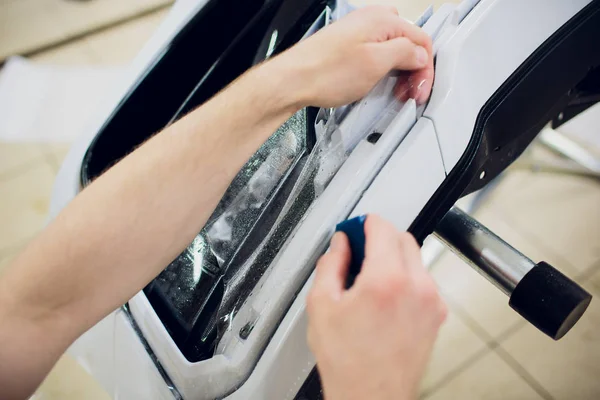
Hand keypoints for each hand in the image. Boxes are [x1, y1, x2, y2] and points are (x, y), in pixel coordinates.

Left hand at [273, 6, 433, 107]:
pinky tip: (376, 85)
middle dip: (412, 70)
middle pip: (406, 44)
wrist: (291, 81)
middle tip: (409, 93)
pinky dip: (380, 71)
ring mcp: (356, 33)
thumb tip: (418, 54)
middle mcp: (369, 21)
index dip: (425, 68)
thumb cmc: (324, 72)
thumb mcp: (375, 64)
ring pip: (390, 51)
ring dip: (397, 72)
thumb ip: (404, 54)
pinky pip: (373, 56)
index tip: (421, 88)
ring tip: (393, 92)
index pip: (421, 40)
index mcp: (382, 20)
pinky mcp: (345, 46)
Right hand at [306, 215, 446, 399]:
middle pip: (403, 238)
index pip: (382, 228)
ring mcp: (431, 301)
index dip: (364, 222)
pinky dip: (406, 277)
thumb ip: (330, 265)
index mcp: (386, 280)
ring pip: (415, 258)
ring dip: (394, 257)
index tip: (354, 228)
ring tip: (369, 278)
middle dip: (379, 237)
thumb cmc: (348, 363)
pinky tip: (384, 296)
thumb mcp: (321, 305)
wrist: (371, 397)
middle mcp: (416, 287)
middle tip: (358, 249)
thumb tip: (340, 245)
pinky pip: (423, 280)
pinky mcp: (436, 314)